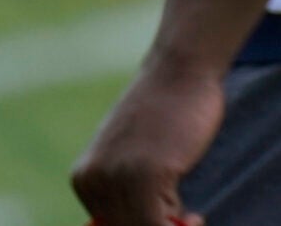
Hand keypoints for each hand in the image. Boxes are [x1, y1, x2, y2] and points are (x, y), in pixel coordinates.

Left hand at [71, 53, 222, 225]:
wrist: (181, 69)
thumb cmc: (170, 108)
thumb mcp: (134, 152)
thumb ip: (125, 184)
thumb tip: (142, 220)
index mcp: (84, 177)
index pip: (107, 224)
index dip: (140, 225)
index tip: (170, 219)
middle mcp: (93, 180)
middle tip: (188, 220)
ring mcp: (118, 178)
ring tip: (192, 217)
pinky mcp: (146, 176)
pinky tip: (196, 217)